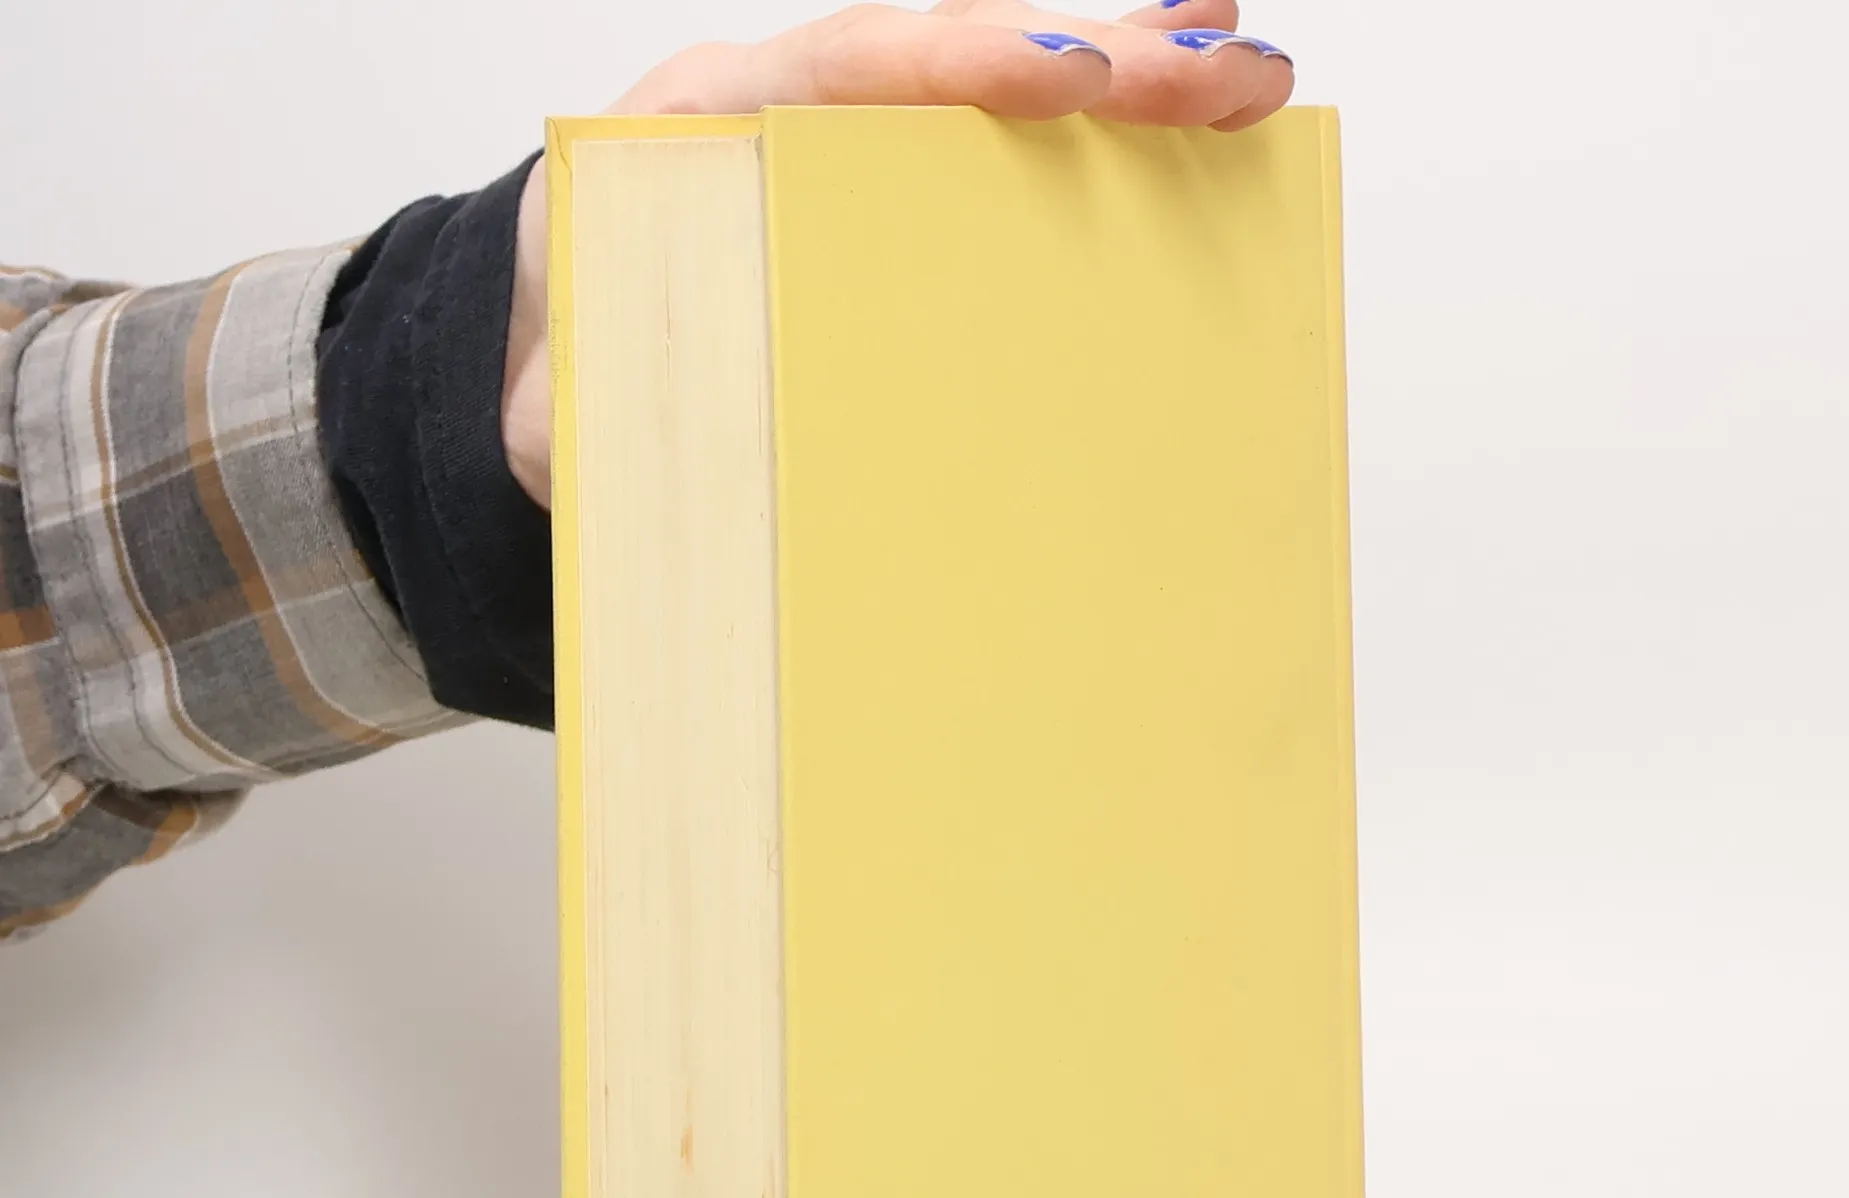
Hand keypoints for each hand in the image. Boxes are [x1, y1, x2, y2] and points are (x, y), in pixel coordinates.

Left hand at [500, 0, 1293, 505]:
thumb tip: (736, 403)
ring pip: (1004, 128)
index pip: (874, 66)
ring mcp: (862, 193)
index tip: (1077, 84)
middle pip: (977, 73)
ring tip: (1242, 89)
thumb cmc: (566, 331)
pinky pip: (990, 214)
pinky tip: (1169, 194)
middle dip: (1113, 62)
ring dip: (1128, 105)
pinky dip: (1086, 198)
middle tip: (1232, 71)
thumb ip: (652, 330)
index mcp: (737, 121)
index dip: (977, 65)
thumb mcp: (590, 324)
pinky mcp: (886, 264)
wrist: (524, 372)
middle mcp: (816, 136)